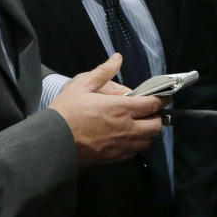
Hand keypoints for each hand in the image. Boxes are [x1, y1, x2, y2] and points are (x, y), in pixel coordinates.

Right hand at [49, 54, 164, 166]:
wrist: (52, 142)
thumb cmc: (66, 112)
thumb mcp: (82, 85)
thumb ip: (103, 72)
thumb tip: (117, 58)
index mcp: (121, 108)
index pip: (153, 104)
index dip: (162, 100)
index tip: (164, 96)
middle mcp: (127, 128)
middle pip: (156, 126)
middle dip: (157, 117)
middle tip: (150, 112)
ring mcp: (122, 145)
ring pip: (148, 141)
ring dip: (148, 132)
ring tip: (140, 124)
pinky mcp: (115, 158)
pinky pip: (135, 152)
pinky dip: (136, 144)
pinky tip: (127, 137)